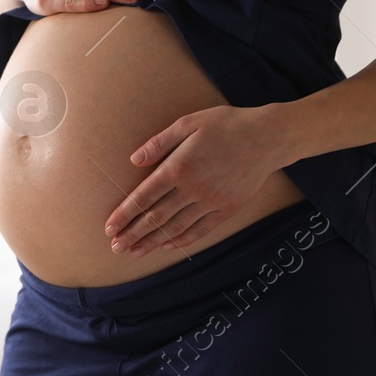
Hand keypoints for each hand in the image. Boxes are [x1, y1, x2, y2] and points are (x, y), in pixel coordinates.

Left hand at [103, 105, 284, 256]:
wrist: (267, 137)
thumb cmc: (225, 125)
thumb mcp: (188, 123)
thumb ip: (159, 143)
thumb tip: (134, 160)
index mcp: (178, 167)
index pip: (144, 197)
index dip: (124, 214)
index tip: (109, 228)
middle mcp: (193, 189)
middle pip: (156, 217)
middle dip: (133, 234)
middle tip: (115, 247)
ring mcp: (211, 201)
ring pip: (176, 227)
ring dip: (152, 241)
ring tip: (135, 251)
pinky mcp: (227, 209)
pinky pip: (201, 229)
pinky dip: (183, 240)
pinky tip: (167, 246)